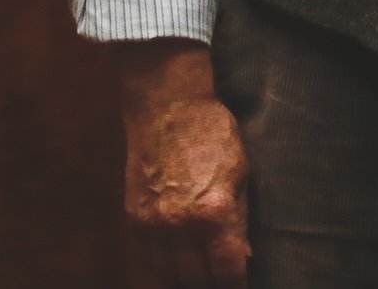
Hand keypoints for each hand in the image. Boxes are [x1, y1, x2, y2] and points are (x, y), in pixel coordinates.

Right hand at [115, 41, 249, 285]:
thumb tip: (244, 256)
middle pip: (195, 280)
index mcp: (213, 212)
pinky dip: (161, 269)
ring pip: (166, 276)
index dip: (237, 284)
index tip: (242, 286)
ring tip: (200, 278)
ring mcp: (152, 223)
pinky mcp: (133, 218)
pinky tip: (175, 268)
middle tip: (221, 281)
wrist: (167, 106)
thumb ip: (241, 218)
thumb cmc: (212, 133)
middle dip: (211, 285)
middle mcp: (179, 224)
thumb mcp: (240, 172)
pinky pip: (145, 259)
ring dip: (185, 282)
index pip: (226, 270)